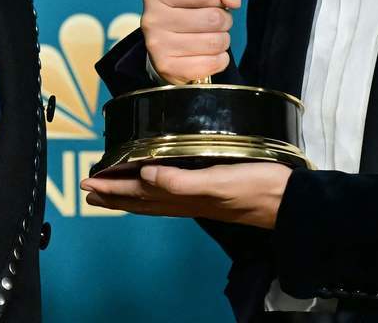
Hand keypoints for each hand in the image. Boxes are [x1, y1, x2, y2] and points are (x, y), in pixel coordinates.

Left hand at [81, 162, 291, 228]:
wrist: (287, 201)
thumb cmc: (255, 189)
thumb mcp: (217, 182)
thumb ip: (180, 182)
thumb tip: (145, 176)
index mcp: (183, 197)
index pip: (138, 194)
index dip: (113, 188)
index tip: (90, 182)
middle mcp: (186, 200)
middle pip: (140, 199)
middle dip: (114, 193)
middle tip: (90, 188)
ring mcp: (197, 198)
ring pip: (153, 198)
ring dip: (130, 194)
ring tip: (112, 191)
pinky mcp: (209, 191)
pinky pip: (170, 194)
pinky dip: (155, 190)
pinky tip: (156, 184)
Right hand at [141, 0, 241, 83]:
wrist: (169, 44)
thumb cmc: (191, 8)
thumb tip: (232, 0)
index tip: (214, 0)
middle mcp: (152, 18)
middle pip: (212, 18)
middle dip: (223, 20)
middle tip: (215, 21)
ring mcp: (158, 45)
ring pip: (214, 42)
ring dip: (222, 39)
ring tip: (211, 36)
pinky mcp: (168, 68)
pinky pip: (212, 63)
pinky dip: (219, 59)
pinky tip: (208, 53)